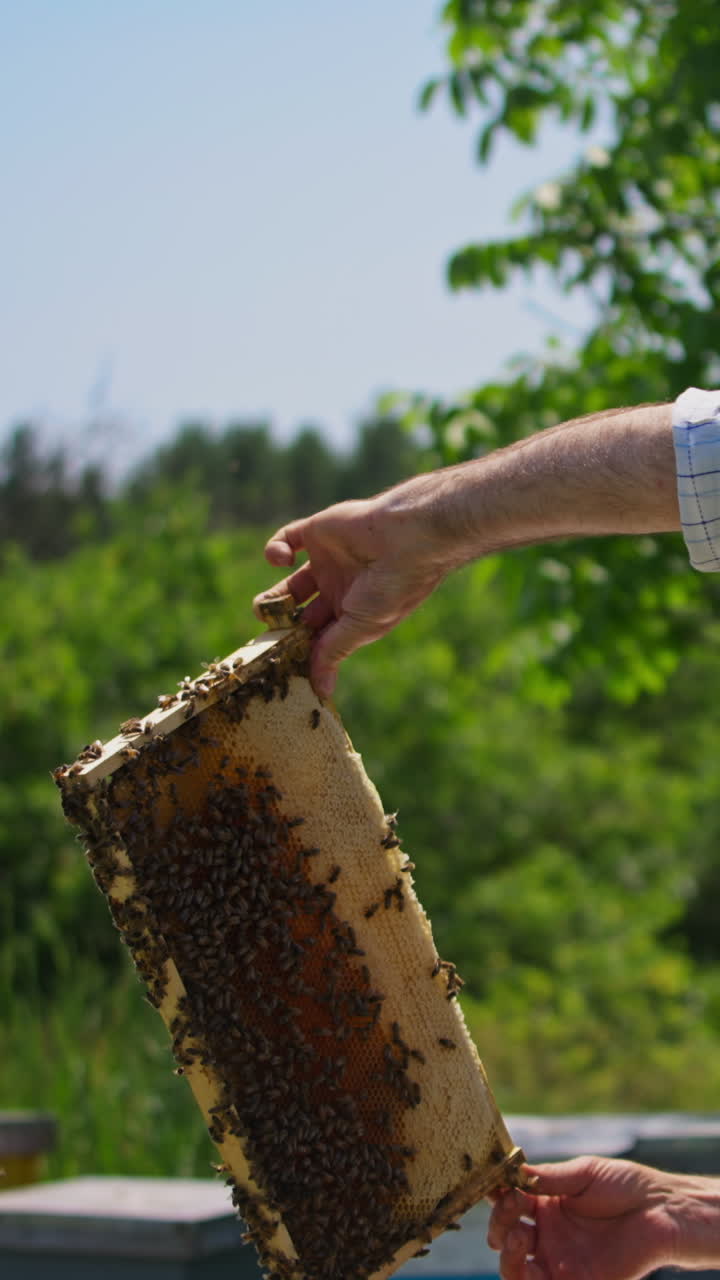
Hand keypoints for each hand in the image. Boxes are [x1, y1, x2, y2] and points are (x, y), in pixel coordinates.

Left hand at [254, 490, 451, 698]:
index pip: (319, 636)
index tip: (281, 663)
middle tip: (267, 636)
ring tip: (262, 608)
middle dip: (283, 626)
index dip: (300, 649)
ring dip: (272, 597)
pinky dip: (275, 550)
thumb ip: (332, 652)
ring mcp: (327, 561)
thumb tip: (321, 692)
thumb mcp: (361, 626)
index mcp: (353, 613)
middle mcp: (339, 588)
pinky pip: (286, 540)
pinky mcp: (317, 532)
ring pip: (289, 584)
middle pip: (300, 614)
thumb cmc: (392, 588)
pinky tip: (282, 561)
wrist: (406, 538)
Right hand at [488, 1157, 677, 1279]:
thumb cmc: (626, 1186)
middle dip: (499, 1225)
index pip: (508, 1202)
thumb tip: (513, 1173)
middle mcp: (548, 1234)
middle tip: (512, 1213)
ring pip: (516, 1268)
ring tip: (522, 1238)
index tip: (493, 1186)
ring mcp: (560, 1260)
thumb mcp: (583, 1173)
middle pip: (506, 1236)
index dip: (495, 1196)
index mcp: (546, 1204)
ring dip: (508, 1255)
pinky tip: (530, 1265)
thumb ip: (548, 1178)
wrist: (662, 1212)